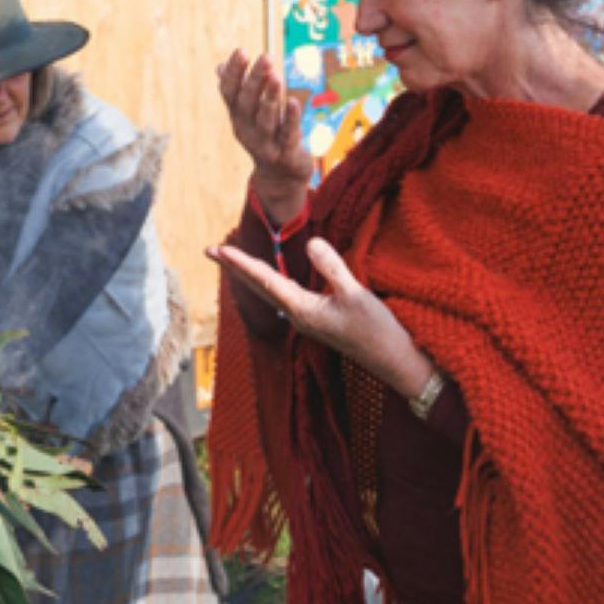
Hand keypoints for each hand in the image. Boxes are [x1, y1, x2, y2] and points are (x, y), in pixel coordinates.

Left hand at [206, 237, 434, 398]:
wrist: (394, 361)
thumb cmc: (377, 330)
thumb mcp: (355, 294)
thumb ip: (331, 267)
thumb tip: (311, 242)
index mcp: (302, 310)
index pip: (265, 280)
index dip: (242, 263)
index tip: (220, 250)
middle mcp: (297, 316)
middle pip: (258, 286)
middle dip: (234, 267)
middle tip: (209, 249)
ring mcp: (305, 319)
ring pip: (268, 291)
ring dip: (249, 273)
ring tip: (230, 257)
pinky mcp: (315, 320)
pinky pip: (282, 295)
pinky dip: (268, 280)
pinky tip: (266, 276)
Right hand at [215, 49, 314, 219]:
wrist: (280, 178)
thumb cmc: (265, 138)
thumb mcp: (248, 115)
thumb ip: (237, 91)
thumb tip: (220, 67)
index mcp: (237, 118)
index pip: (231, 93)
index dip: (234, 73)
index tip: (241, 51)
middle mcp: (247, 130)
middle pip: (248, 104)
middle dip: (254, 80)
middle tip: (265, 57)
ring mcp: (265, 144)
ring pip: (266, 119)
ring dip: (270, 97)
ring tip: (275, 76)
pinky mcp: (285, 153)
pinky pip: (288, 134)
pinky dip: (291, 119)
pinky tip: (295, 102)